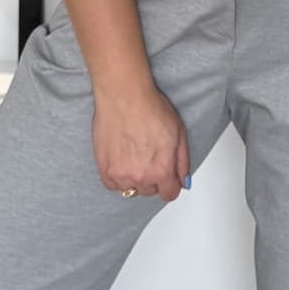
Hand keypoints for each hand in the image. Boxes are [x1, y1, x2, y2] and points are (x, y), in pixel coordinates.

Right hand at [92, 83, 189, 202]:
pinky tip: (121, 160)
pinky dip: (117, 177)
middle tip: (149, 156)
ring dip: (134, 178)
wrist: (124, 95)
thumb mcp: (179, 131)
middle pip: (150, 191)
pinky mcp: (104, 168)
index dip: (171, 184)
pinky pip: (112, 185)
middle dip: (152, 177)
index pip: (169, 194)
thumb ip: (182, 161)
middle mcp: (141, 177)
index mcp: (162, 170)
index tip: (168, 178)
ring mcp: (120, 174)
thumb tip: (183, 180)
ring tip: (134, 155)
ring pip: (130, 189)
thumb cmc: (150, 107)